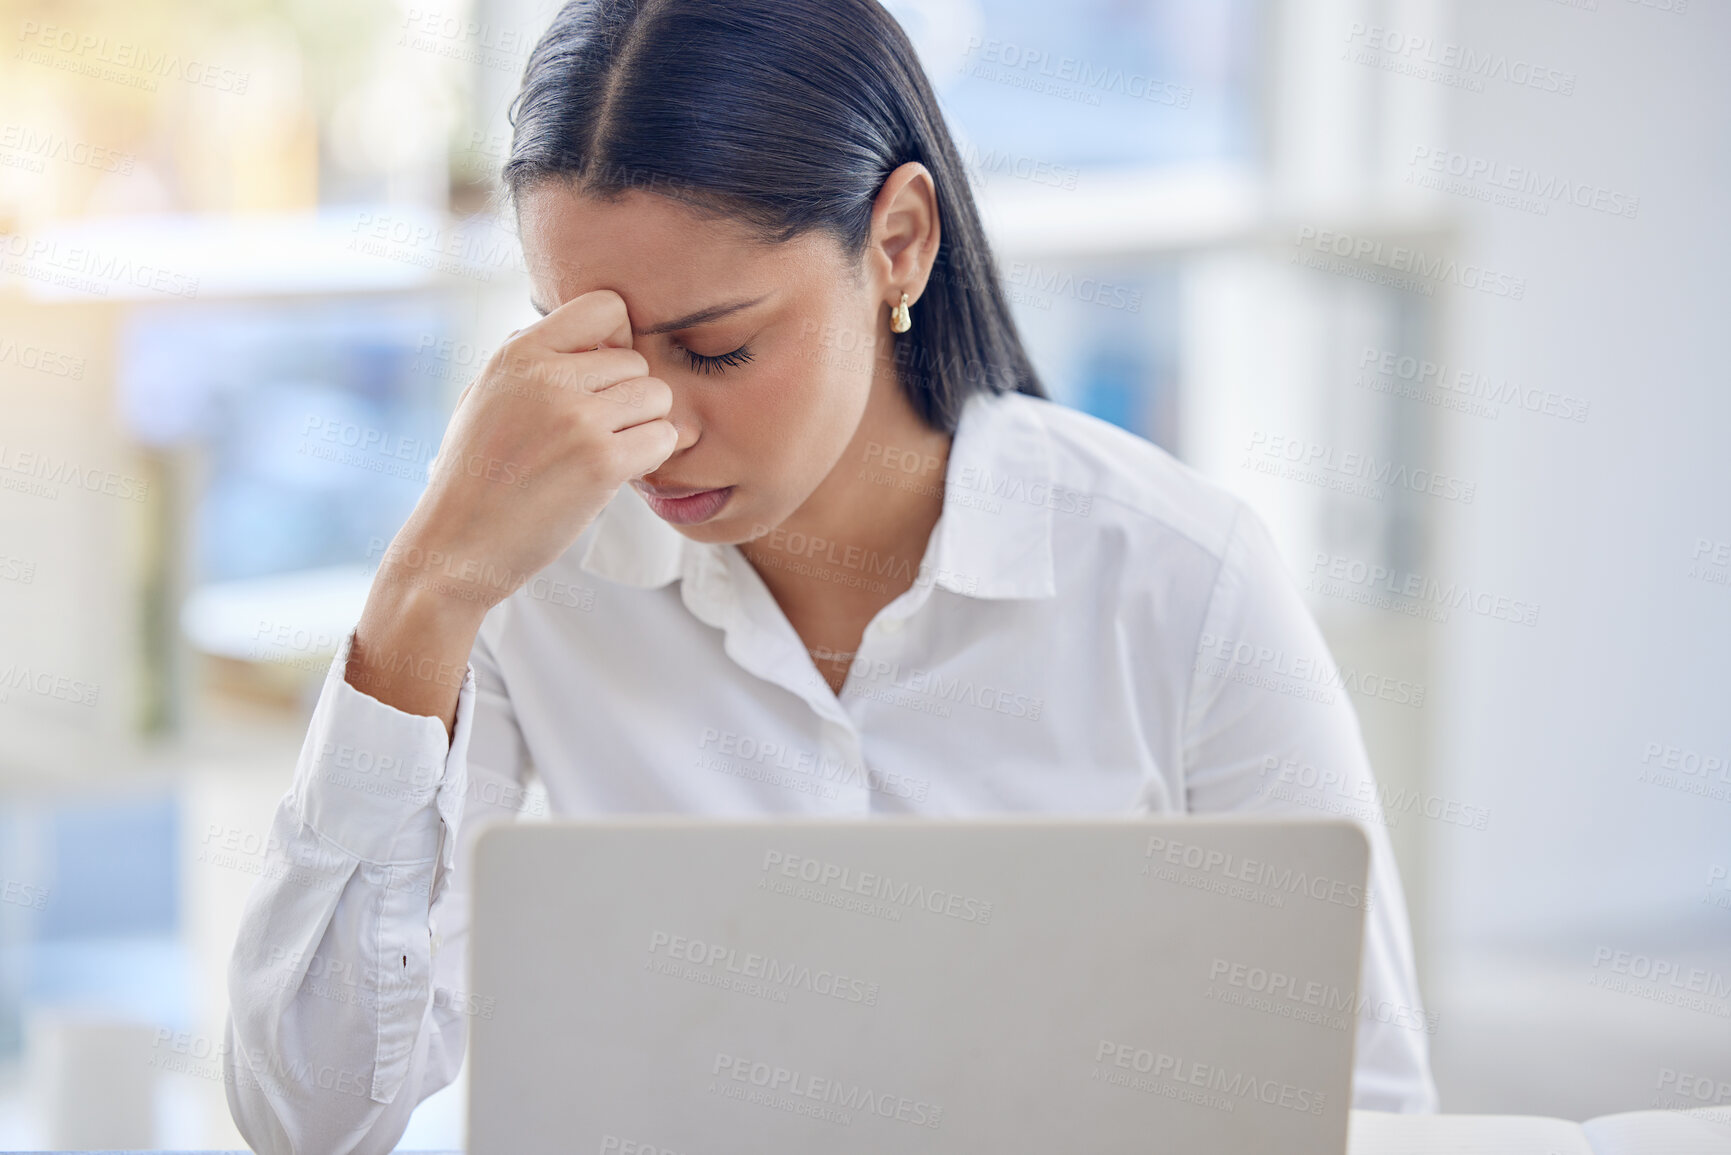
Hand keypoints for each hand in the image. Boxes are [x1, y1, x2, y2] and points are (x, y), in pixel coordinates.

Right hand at [384, 288, 676, 609]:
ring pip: (657, 397)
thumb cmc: (474, 478)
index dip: (617, 337)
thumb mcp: (485, 396)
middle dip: (628, 399)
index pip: (606, 306)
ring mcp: (576, 418)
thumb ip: (533, 362)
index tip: (603, 374)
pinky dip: (652, 458)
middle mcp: (548, 376)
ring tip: (608, 451)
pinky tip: (619, 474)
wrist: (456, 547)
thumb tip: (593, 339)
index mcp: (518, 352)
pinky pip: (663, 439)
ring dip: (644, 426)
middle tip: (600, 433)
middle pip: (637, 363)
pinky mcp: (601, 462)